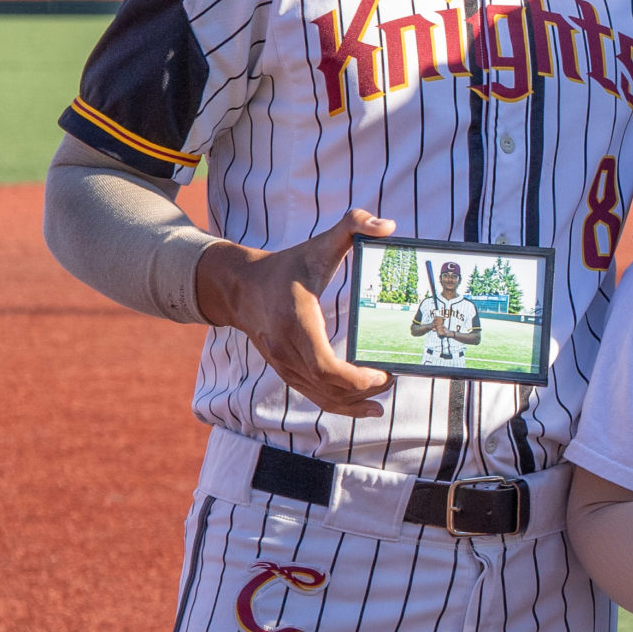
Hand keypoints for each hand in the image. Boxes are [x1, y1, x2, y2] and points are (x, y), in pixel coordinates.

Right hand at [195, 209, 395, 417]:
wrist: (240, 286)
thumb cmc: (287, 265)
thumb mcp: (319, 244)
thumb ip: (353, 225)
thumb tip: (388, 224)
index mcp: (296, 321)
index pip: (323, 365)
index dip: (354, 378)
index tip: (381, 373)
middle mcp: (286, 348)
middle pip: (327, 386)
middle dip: (362, 390)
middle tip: (392, 378)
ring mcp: (283, 363)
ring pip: (319, 397)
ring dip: (352, 404)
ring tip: (381, 401)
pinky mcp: (285, 370)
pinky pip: (312, 396)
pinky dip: (338, 405)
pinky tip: (362, 407)